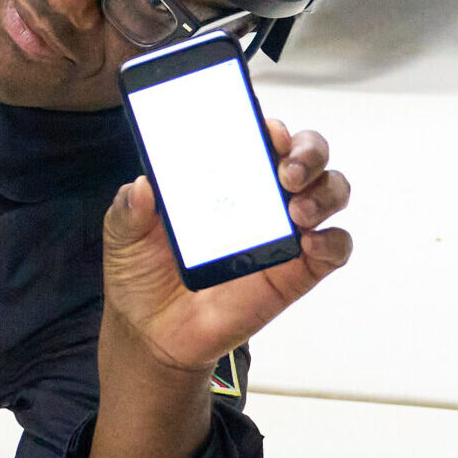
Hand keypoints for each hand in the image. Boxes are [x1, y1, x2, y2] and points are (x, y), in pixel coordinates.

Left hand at [102, 119, 352, 374]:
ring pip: (329, 192)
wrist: (151, 331)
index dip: (269, 126)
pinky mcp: (297, 271)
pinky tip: (310, 242)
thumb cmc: (143, 273)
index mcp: (224, 176)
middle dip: (308, 152)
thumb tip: (143, 186)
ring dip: (323, 192)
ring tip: (295, 209)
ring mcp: (284, 232)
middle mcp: (261, 196)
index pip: (259, 135)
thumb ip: (129, 208)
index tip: (264, 130)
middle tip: (285, 170)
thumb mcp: (123, 234)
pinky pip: (334, 249)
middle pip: (306, 155)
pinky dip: (332, 241)